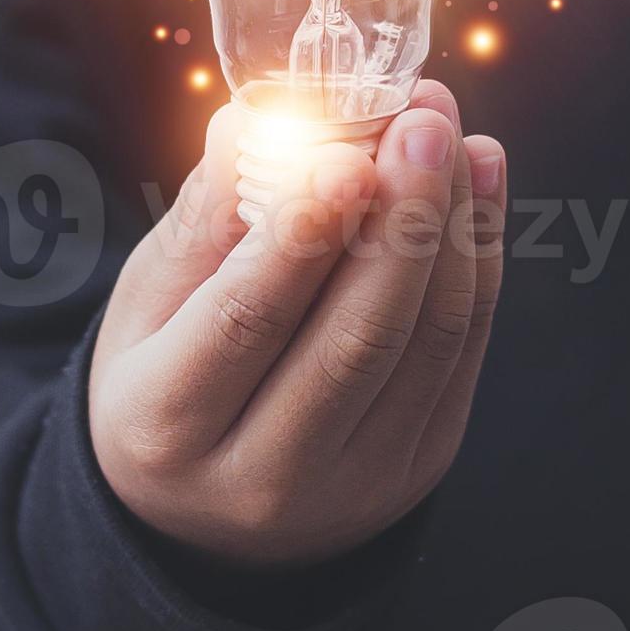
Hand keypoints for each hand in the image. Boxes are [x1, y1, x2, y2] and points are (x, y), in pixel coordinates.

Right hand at [88, 80, 507, 570]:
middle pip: (355, 339)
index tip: (348, 152)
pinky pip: (463, 353)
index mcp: (165, 426)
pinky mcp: (419, 470)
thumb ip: (206, 215)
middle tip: (423, 122)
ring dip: (455, 229)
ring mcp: (355, 485)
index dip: (304, 235)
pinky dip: (480, 262)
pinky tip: (479, 184)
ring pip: (426, 344)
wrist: (208, 513)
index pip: (246, 322)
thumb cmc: (167, 375)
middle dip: (402, 219)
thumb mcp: (149, 301)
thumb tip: (261, 117)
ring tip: (456, 137)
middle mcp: (262, 475)